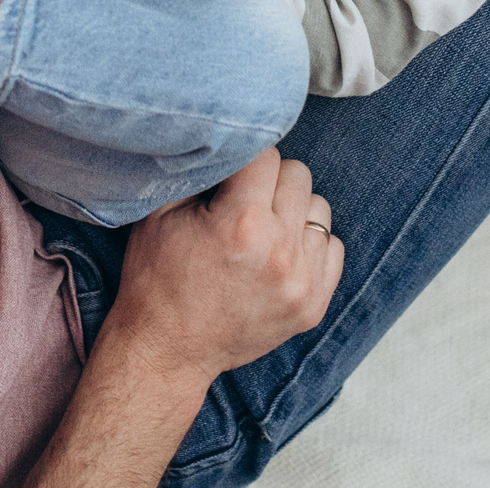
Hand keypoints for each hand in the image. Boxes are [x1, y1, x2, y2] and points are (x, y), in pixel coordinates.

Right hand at [107, 151, 342, 380]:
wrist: (167, 350)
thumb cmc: (157, 277)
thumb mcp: (159, 213)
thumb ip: (197, 171)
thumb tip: (225, 139)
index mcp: (242, 223)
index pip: (266, 154)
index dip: (243, 159)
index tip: (229, 173)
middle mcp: (280, 251)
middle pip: (298, 175)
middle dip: (269, 180)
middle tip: (242, 200)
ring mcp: (302, 282)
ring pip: (319, 208)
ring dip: (292, 211)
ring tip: (261, 229)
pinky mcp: (314, 305)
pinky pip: (333, 248)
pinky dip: (309, 244)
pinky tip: (278, 254)